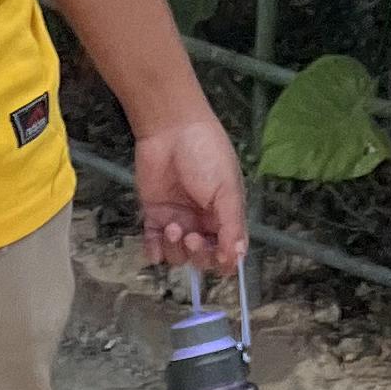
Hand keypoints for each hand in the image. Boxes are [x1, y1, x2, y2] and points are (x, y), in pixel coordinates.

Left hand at [136, 113, 247, 274]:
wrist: (171, 129)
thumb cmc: (206, 153)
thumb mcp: (227, 190)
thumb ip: (232, 226)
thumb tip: (237, 259)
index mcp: (224, 216)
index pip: (227, 251)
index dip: (223, 260)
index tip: (218, 257)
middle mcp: (201, 222)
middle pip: (201, 258)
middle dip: (197, 254)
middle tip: (190, 236)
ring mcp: (177, 220)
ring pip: (177, 256)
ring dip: (175, 250)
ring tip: (172, 226)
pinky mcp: (154, 216)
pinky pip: (153, 247)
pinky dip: (154, 252)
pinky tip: (155, 244)